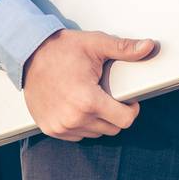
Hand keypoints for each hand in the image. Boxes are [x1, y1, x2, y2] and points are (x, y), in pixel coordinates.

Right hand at [21, 29, 157, 140]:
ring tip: (92, 98)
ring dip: (99, 120)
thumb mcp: (96, 44)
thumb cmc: (61, 49)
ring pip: (95, 133)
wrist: (29, 55)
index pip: (124, 120)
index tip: (129, 99)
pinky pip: (77, 135)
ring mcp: (60, 126)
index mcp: (87, 100)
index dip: (132, 109)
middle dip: (116, 113)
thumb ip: (124, 48)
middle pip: (112, 129)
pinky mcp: (50, 129)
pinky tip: (78, 106)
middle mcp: (73, 118)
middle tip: (109, 95)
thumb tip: (149, 46)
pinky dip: (82, 124)